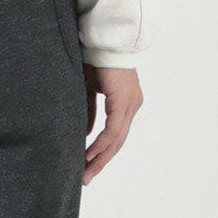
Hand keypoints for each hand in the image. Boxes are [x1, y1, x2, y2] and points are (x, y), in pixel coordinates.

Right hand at [83, 65, 143, 184]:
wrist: (103, 39)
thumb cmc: (94, 58)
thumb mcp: (88, 89)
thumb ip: (89, 111)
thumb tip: (87, 133)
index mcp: (126, 102)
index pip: (115, 134)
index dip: (102, 152)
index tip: (87, 166)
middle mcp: (132, 105)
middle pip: (117, 142)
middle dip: (100, 162)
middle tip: (86, 178)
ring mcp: (130, 104)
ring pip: (116, 140)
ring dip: (100, 158)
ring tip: (86, 173)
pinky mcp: (123, 102)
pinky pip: (112, 130)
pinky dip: (100, 144)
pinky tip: (89, 155)